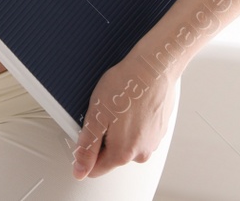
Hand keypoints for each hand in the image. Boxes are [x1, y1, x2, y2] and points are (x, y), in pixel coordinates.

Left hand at [71, 56, 177, 177]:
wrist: (154, 68)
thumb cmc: (126, 86)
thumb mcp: (97, 116)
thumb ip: (87, 147)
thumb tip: (80, 170)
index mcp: (123, 154)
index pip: (96, 169)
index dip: (86, 151)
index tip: (87, 131)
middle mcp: (141, 153)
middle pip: (111, 155)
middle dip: (103, 137)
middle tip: (104, 112)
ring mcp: (153, 142)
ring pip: (126, 142)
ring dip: (118, 128)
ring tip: (119, 104)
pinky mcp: (159, 130)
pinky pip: (139, 132)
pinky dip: (132, 121)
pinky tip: (130, 103)